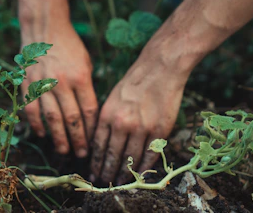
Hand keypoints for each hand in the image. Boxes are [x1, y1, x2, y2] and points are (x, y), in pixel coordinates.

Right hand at [21, 24, 97, 157]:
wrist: (45, 28)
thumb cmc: (70, 46)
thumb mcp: (86, 63)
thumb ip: (87, 88)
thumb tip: (88, 114)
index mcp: (81, 77)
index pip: (88, 110)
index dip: (91, 129)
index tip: (94, 141)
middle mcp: (62, 83)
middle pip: (72, 119)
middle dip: (78, 139)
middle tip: (81, 154)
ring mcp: (43, 84)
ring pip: (52, 118)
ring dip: (58, 137)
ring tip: (64, 151)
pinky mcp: (28, 84)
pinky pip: (32, 109)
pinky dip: (37, 124)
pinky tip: (42, 134)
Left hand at [90, 50, 187, 184]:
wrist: (159, 69)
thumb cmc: (134, 81)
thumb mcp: (112, 98)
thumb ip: (106, 120)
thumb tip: (100, 142)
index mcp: (107, 115)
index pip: (98, 146)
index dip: (96, 162)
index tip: (94, 172)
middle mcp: (122, 124)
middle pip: (112, 156)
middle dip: (107, 172)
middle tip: (104, 182)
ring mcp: (142, 128)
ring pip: (130, 159)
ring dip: (124, 174)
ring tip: (120, 182)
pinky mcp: (159, 130)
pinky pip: (150, 155)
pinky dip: (144, 168)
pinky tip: (139, 175)